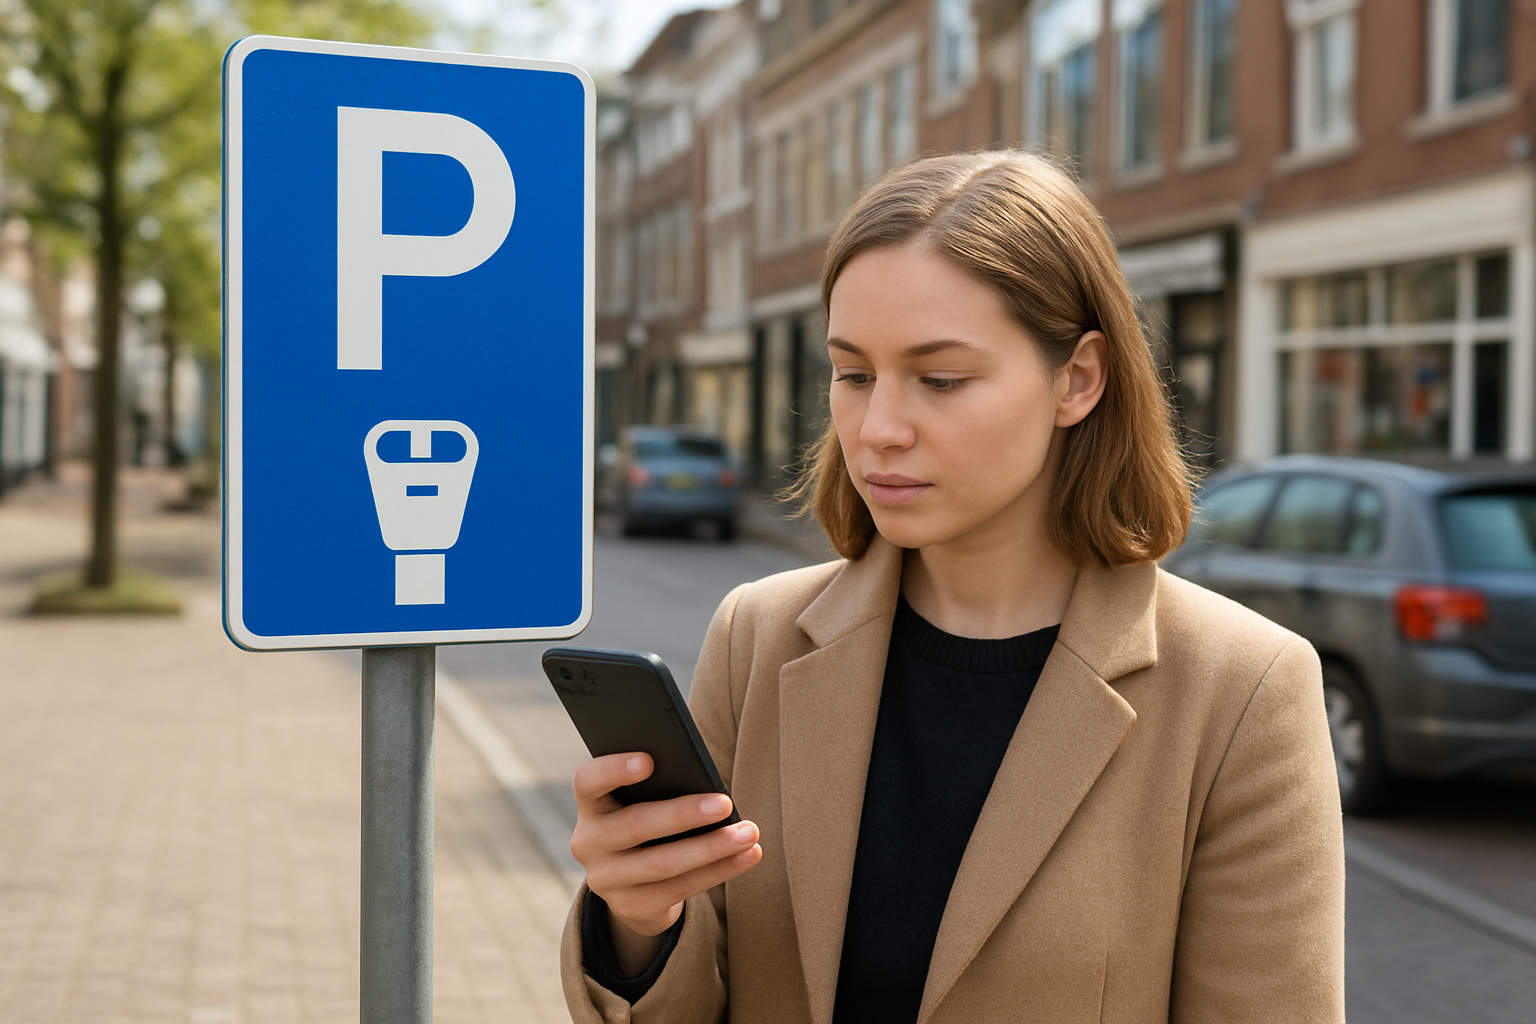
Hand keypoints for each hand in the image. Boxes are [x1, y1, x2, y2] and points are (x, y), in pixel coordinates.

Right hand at [570, 752, 761, 974]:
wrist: (633, 881)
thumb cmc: (649, 818)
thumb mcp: (643, 801)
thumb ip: (660, 787)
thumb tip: (706, 783)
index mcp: (591, 803)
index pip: (589, 780)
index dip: (615, 769)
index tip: (649, 760)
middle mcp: (588, 842)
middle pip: (635, 825)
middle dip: (684, 814)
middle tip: (725, 803)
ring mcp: (606, 879)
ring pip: (662, 863)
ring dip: (712, 848)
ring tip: (748, 833)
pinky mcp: (630, 907)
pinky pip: (680, 889)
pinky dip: (719, 871)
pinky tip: (747, 855)